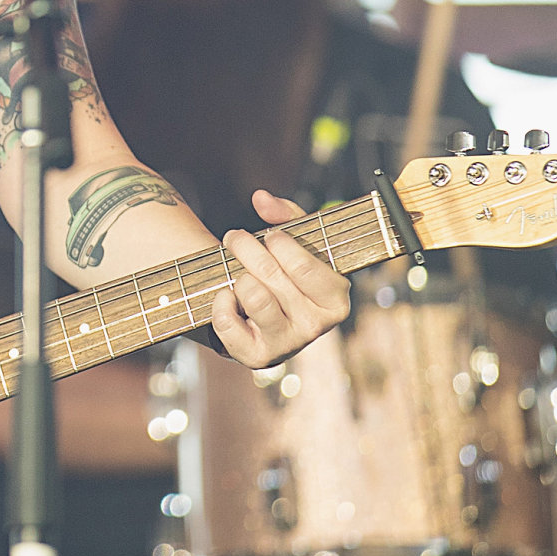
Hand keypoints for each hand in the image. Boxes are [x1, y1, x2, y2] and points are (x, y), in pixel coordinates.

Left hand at [210, 189, 350, 368]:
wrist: (266, 318)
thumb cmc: (287, 275)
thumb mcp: (297, 243)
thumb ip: (286, 215)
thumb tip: (261, 198)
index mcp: (335, 299)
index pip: (303, 266)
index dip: (280, 244)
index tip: (269, 235)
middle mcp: (316, 326)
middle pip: (271, 274)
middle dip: (246, 247)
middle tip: (235, 237)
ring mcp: (288, 345)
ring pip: (252, 296)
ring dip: (237, 276)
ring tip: (238, 273)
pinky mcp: (258, 357)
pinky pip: (227, 322)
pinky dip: (220, 303)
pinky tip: (227, 297)